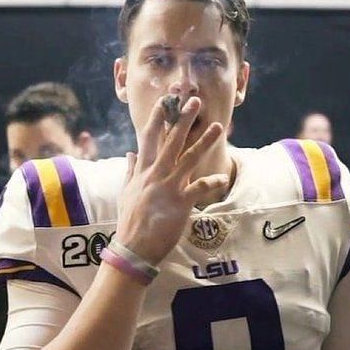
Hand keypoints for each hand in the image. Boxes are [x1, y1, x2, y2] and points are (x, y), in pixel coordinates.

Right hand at [116, 96, 228, 264]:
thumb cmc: (130, 220)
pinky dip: (212, 182)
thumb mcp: (126, 192)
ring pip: (188, 159)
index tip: (165, 100)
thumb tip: (130, 153)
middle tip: (194, 101)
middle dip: (183, 120)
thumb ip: (130, 170)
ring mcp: (168, 187)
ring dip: (204, 141)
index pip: (149, 138)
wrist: (133, 248)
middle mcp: (155, 174)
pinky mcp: (180, 203)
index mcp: (143, 170)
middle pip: (171, 141)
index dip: (157, 118)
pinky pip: (199, 188)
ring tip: (218, 126)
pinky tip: (224, 179)